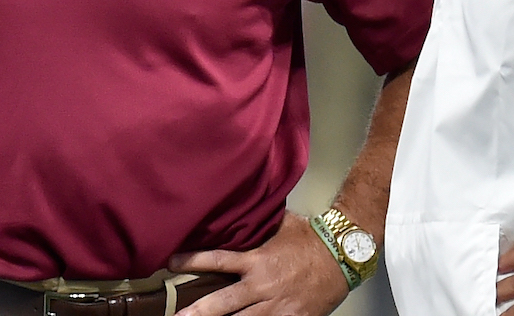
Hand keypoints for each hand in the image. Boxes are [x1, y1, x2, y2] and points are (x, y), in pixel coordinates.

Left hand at [169, 212, 349, 315]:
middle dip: (198, 312)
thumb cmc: (311, 239)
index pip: (217, 260)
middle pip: (222, 303)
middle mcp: (262, 286)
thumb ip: (258, 225)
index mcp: (257, 260)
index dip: (192, 261)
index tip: (170, 262)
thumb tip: (240, 207)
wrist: (343, 256)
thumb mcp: (281, 225)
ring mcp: (276, 307)